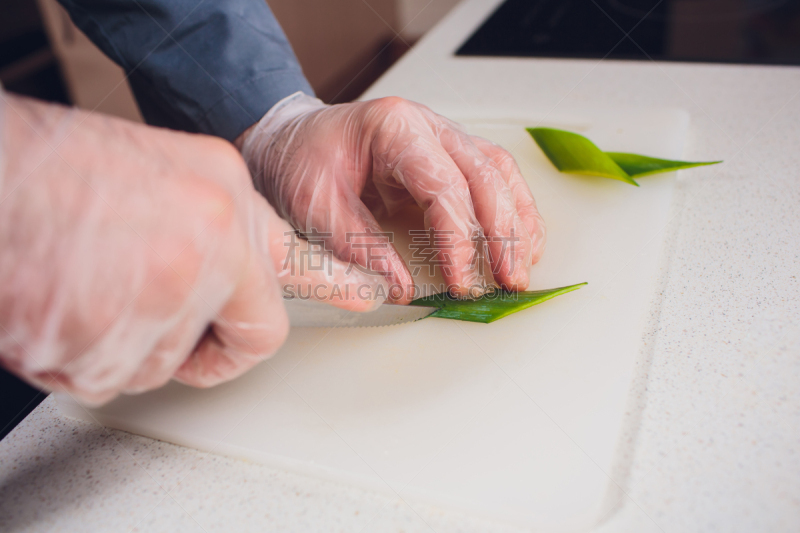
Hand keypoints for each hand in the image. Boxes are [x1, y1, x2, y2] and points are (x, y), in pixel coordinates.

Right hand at [0, 93, 383, 404]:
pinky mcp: (113, 346)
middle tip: (151, 307)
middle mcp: (212, 246)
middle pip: (242, 336)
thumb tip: (232, 272)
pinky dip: (80, 353)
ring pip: (166, 362)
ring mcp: (168, 298)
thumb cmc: (56, 171)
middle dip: (205, 342)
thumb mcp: (163, 173)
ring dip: (125, 340)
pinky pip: (110, 377)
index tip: (366, 297)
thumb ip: (211, 225)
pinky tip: (60, 300)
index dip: (336, 283)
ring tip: (86, 281)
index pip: (301, 261)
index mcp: (225, 197)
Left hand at [238, 93, 545, 302]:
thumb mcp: (316, 207)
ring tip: (522, 265)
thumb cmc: (299, 161)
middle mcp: (427, 126)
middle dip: (503, 233)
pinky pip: (492, 178)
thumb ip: (358, 248)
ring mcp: (441, 138)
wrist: (289, 139)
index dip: (458, 238)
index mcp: (394, 128)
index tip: (461, 279)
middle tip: (509, 278)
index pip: (444, 185)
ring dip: (517, 222)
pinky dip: (511, 210)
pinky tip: (520, 240)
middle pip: (485, 176)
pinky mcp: (445, 157)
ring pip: (498, 173)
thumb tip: (400, 289)